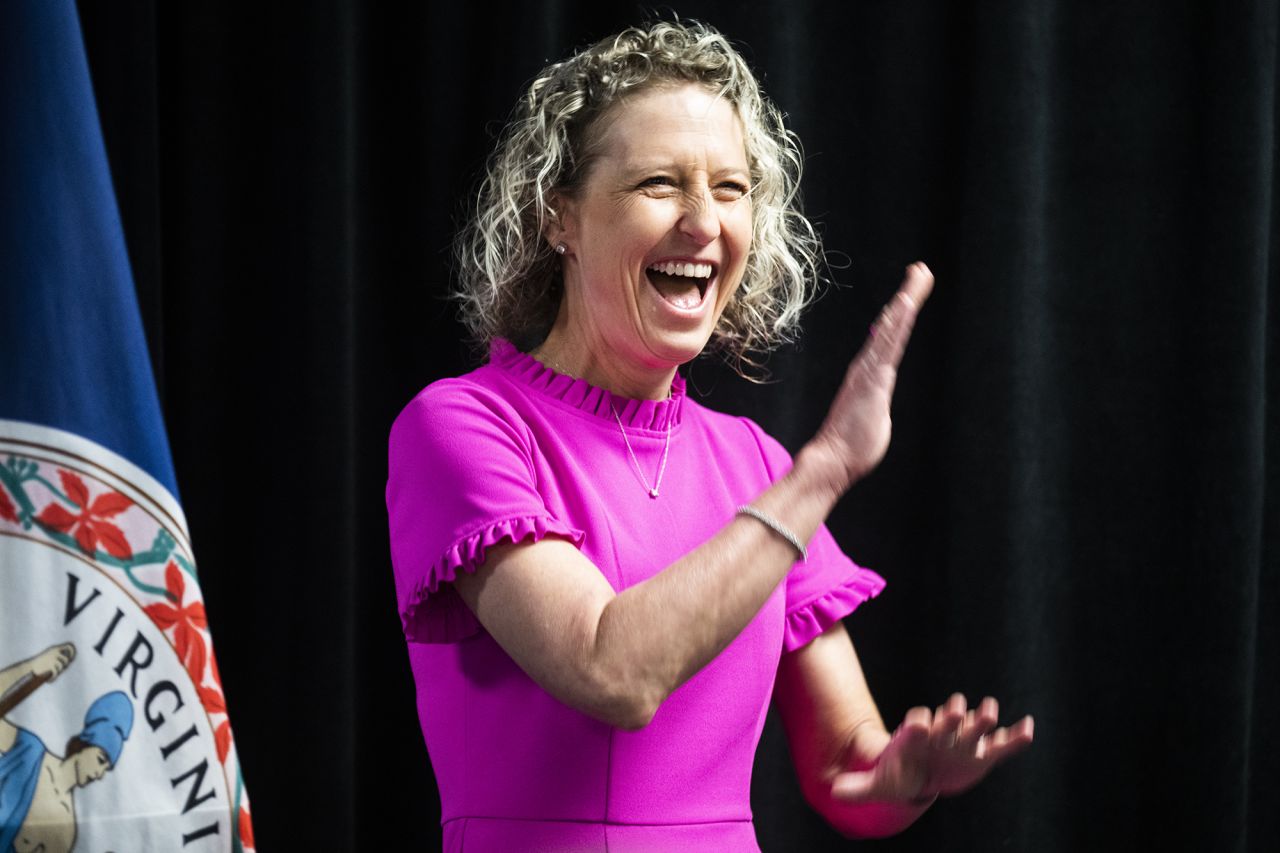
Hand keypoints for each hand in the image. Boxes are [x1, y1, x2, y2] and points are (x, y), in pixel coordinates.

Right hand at [33, 643, 75, 681]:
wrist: (28, 667)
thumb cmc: (39, 663)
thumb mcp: (48, 657)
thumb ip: (58, 657)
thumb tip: (69, 662)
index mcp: (55, 648)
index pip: (69, 646)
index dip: (72, 652)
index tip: (70, 659)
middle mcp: (55, 652)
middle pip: (67, 660)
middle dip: (65, 666)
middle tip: (60, 670)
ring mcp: (53, 658)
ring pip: (62, 667)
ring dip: (58, 672)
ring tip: (53, 675)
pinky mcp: (50, 665)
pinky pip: (56, 673)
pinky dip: (53, 678)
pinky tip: (49, 681)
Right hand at [811, 262, 933, 492]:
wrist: (833, 460)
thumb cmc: (851, 448)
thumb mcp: (870, 418)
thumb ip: (874, 403)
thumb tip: (873, 402)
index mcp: (869, 374)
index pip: (887, 337)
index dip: (899, 313)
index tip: (909, 292)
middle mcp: (868, 366)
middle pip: (891, 324)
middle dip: (908, 295)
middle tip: (921, 269)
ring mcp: (870, 370)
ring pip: (891, 328)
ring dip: (907, 300)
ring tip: (919, 275)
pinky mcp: (874, 379)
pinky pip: (887, 345)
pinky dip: (897, 322)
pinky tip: (906, 304)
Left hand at [831, 693, 1033, 804]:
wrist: (922, 771)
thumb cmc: (901, 773)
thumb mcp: (881, 783)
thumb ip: (860, 787)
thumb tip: (834, 792)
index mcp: (916, 738)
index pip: (916, 724)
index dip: (917, 724)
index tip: (918, 723)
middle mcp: (942, 733)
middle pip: (948, 717)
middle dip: (952, 714)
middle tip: (956, 709)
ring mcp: (965, 741)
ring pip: (977, 725)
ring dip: (983, 718)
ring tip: (990, 713)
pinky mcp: (984, 754)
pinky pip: (1004, 744)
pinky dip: (1016, 737)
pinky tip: (1028, 728)